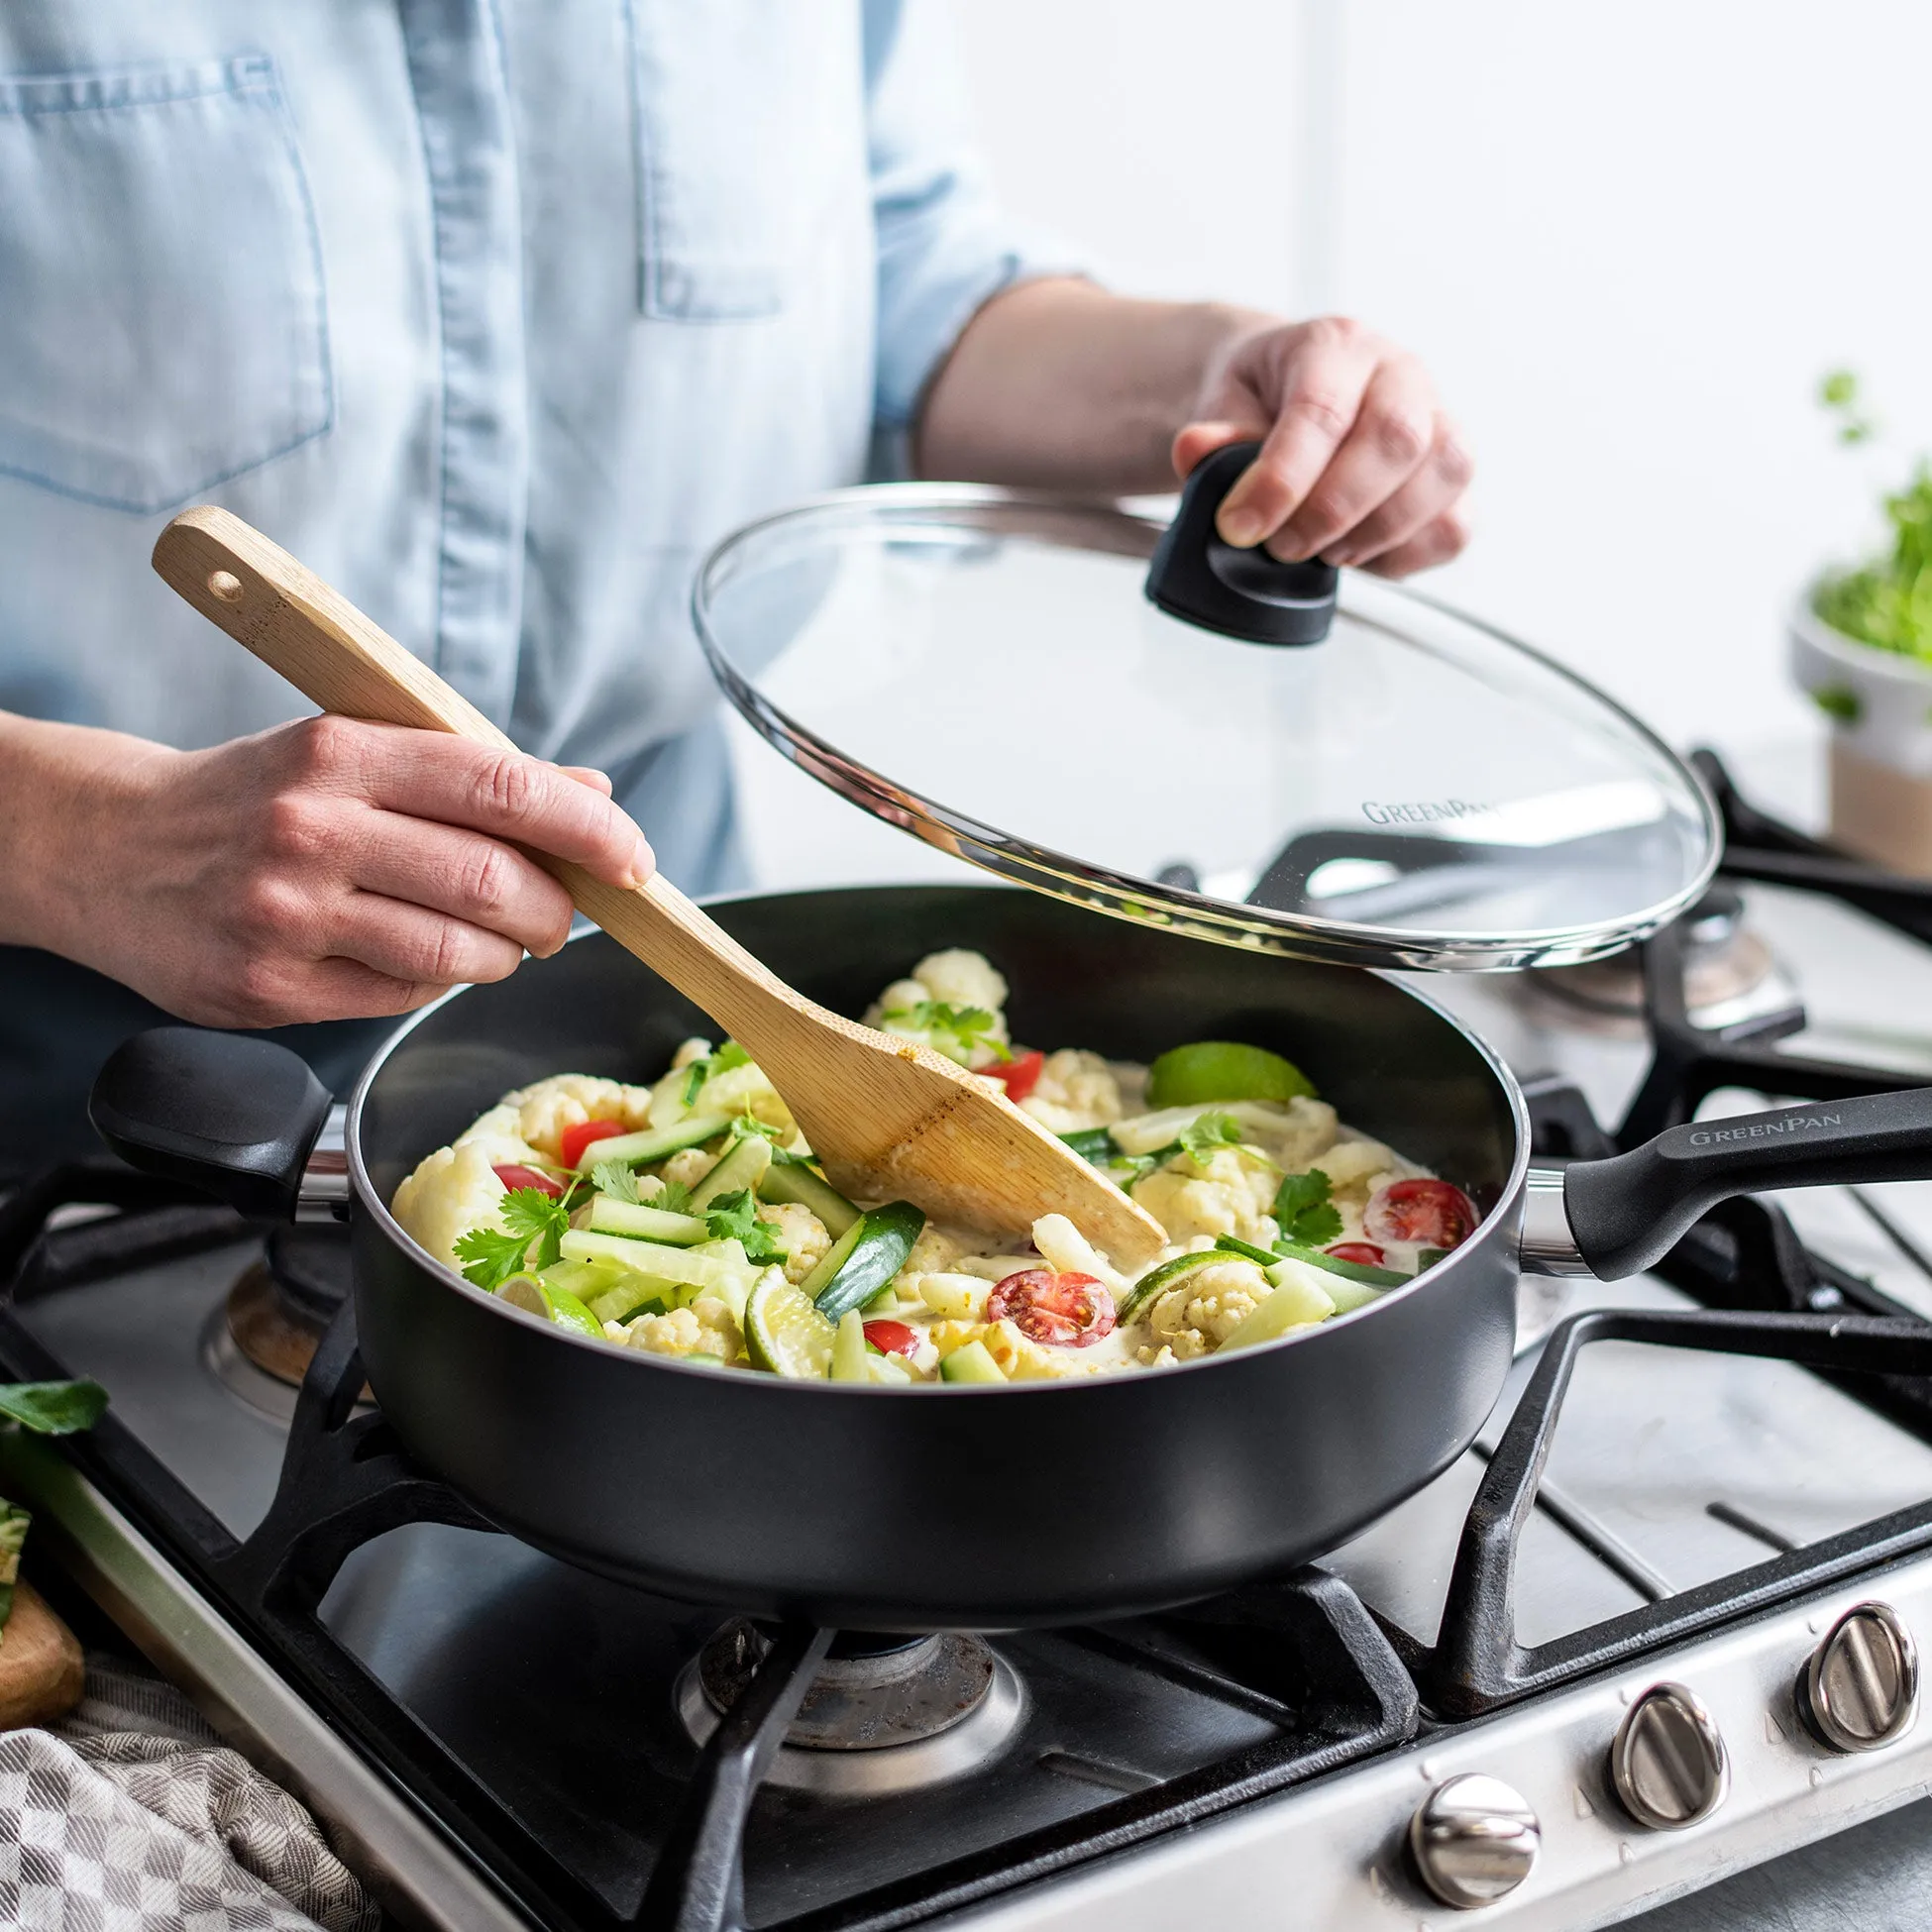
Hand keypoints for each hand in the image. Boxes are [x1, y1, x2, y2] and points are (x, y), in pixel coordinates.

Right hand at [29, 715, 650, 1026]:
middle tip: (561, 913)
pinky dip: (438, 983)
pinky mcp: (270, 988)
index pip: (501, 788)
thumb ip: (473, 774)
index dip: (587, 829)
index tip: (633, 858)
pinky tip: (422, 958)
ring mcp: (288, 915)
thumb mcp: (354, 751)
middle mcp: (313, 829)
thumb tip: (592, 792)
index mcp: (343, 753)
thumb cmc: (255, 795)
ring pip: (457, 955)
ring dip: (505, 956)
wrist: (107, 847)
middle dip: (555, 909)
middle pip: (492, 882)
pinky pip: (402, 997)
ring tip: (498, 940)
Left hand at [1172, 316, 1472, 576]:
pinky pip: (1456, 523)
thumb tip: (1197, 451)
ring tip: (1321, 551)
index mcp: (1336, 346)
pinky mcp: (1452, 475)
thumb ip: (1213, 431)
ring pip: (1445, 475)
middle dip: (1332, 511)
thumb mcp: (1222, 401)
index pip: (1323, 410)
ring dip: (1376, 533)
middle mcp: (1400, 373)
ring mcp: (1440, 419)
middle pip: (1397, 440)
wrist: (1290, 393)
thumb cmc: (1262, 399)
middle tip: (1283, 545)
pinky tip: (1359, 554)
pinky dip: (1407, 554)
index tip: (1241, 526)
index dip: (1282, 480)